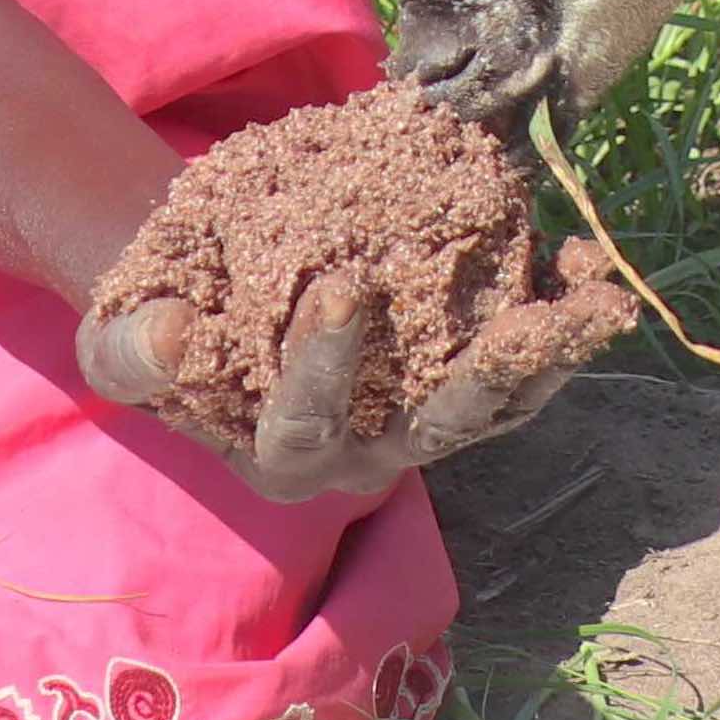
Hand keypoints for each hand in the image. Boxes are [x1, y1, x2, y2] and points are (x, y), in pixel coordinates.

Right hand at [79, 269, 611, 507]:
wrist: (214, 297)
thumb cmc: (164, 323)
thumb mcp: (120, 339)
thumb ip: (135, 350)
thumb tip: (170, 336)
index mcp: (281, 456)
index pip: (307, 422)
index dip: (323, 362)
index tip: (340, 283)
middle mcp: (365, 454)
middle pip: (436, 430)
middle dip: (484, 377)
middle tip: (523, 321)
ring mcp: (421, 421)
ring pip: (498, 402)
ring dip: (552, 355)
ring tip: (599, 301)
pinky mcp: (458, 378)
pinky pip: (520, 365)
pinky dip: (554, 316)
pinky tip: (583, 263)